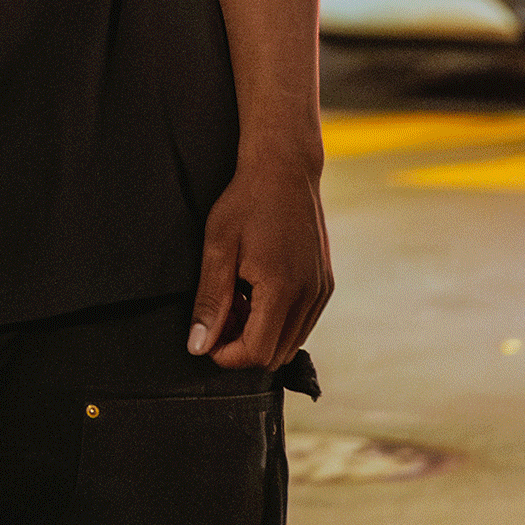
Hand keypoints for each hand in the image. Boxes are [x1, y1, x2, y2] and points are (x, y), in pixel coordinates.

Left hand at [189, 155, 332, 369]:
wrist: (284, 168)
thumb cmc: (246, 202)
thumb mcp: (218, 248)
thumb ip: (210, 301)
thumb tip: (199, 346)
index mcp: (282, 289)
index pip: (257, 353)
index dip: (226, 354)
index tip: (207, 335)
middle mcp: (310, 296)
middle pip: (275, 355)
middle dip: (242, 345)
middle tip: (219, 313)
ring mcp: (321, 291)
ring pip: (290, 342)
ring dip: (260, 333)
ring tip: (237, 298)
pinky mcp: (325, 285)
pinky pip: (301, 323)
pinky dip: (277, 320)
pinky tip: (256, 291)